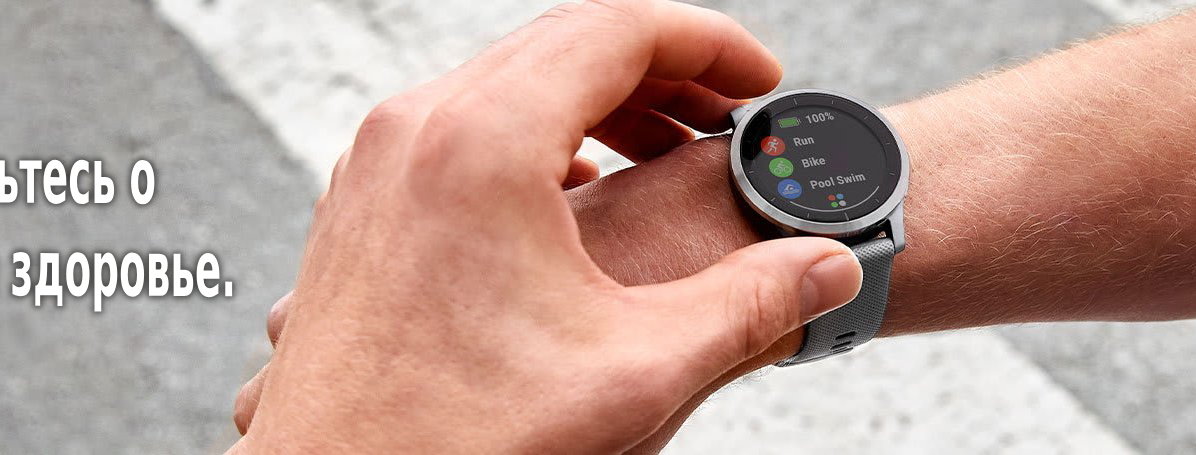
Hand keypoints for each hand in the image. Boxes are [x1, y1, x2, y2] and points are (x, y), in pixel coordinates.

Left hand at [229, 1, 863, 452]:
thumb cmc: (460, 443)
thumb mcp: (636, 372)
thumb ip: (750, 306)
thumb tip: (830, 268)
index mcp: (481, 143)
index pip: (618, 31)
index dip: (710, 46)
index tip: (764, 82)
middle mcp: (417, 129)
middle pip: (565, 44)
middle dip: (664, 70)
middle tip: (730, 119)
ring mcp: (379, 162)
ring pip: (511, 80)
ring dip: (600, 100)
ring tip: (671, 152)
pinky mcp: (365, 201)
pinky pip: (465, 125)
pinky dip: (540, 134)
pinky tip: (584, 197)